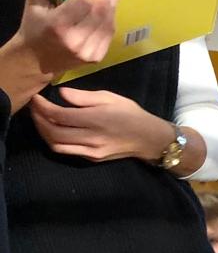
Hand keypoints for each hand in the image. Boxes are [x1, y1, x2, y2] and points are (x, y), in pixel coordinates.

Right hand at [16, 0, 121, 78]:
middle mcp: (76, 41)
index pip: (82, 3)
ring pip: (107, 24)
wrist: (37, 61)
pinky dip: (110, 20)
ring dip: (113, 5)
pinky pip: (108, 35)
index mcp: (58, 25)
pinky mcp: (96, 58)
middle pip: (99, 13)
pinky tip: (111, 9)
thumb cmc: (34, 26)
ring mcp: (88, 52)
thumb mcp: (34, 0)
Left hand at [29, 84, 172, 161]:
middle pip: (53, 133)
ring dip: (44, 133)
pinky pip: (67, 151)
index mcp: (94, 120)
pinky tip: (54, 130)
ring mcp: (90, 151)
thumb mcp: (109, 97)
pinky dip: (55, 141)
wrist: (148, 139)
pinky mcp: (92, 158)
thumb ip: (83, 97)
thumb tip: (61, 93)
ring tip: (40, 119)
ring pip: (57, 145)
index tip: (36, 97)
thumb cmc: (130, 114)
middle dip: (38, 119)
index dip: (42, 107)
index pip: (58, 115)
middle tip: (34, 107)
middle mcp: (90, 138)